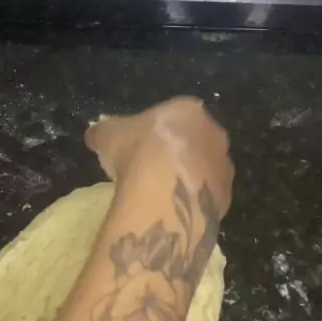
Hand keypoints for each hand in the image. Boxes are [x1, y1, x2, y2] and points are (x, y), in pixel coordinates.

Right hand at [84, 96, 234, 218]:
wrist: (164, 195)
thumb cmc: (137, 152)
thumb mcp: (107, 135)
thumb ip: (103, 131)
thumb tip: (95, 134)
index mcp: (189, 110)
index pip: (173, 116)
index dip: (154, 132)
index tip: (138, 148)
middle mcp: (214, 133)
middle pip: (193, 141)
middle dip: (175, 154)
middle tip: (151, 171)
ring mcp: (224, 166)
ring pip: (203, 170)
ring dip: (187, 178)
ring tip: (161, 195)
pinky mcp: (226, 197)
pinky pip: (207, 196)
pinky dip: (192, 202)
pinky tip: (173, 211)